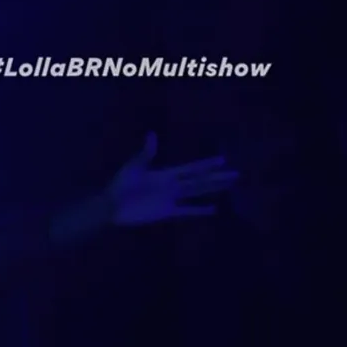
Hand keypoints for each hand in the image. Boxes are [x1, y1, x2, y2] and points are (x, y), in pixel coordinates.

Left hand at [108, 132, 238, 225]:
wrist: (111, 206)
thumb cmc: (120, 185)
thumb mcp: (133, 167)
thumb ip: (146, 154)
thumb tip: (152, 134)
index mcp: (165, 173)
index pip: (191, 168)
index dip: (206, 164)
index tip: (222, 159)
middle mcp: (172, 185)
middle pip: (199, 180)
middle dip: (217, 177)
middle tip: (236, 174)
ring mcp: (171, 199)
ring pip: (196, 193)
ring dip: (212, 189)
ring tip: (229, 187)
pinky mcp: (166, 212)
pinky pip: (186, 211)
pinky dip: (199, 210)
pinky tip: (213, 209)